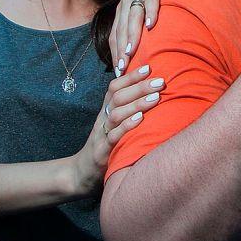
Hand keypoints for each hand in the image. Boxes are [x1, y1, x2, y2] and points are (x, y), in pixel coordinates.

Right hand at [71, 64, 164, 196]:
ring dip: (136, 104)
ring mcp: (101, 134)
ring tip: (155, 97)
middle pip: (117, 96)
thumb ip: (127, 110)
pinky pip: (113, 136)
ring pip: (116, 113)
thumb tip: (150, 94)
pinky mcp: (102, 152)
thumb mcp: (114, 125)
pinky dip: (127, 126)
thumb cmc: (106, 146)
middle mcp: (103, 119)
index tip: (149, 67)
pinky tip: (140, 120)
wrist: (81, 173)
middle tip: (159, 80)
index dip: (130, 76)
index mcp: (106, 111)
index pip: (115, 87)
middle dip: (139, 86)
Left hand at [109, 0, 178, 70]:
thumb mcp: (140, 4)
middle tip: (121, 69)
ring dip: (132, 35)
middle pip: (122, 29)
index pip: (115, 35)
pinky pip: (152, 1)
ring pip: (133, 17)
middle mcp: (127, 2)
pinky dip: (151, 13)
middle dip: (120, 50)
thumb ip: (137, 23)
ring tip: (131, 52)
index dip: (114, 53)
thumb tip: (137, 48)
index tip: (117, 72)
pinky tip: (152, 26)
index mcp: (123, 10)